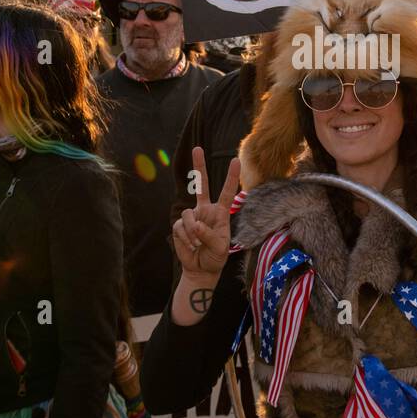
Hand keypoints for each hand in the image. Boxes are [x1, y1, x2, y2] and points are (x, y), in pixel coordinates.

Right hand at [173, 147, 241, 283]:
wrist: (201, 269)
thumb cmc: (216, 257)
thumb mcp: (220, 248)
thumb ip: (210, 235)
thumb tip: (195, 225)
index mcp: (220, 213)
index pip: (227, 192)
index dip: (231, 177)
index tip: (236, 160)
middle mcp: (206, 210)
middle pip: (201, 185)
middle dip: (198, 166)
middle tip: (197, 148)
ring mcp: (192, 217)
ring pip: (188, 214)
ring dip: (193, 232)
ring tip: (198, 244)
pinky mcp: (181, 225)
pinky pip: (181, 226)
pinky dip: (185, 238)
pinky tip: (190, 246)